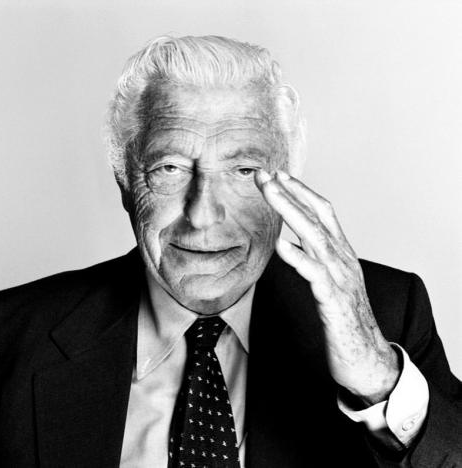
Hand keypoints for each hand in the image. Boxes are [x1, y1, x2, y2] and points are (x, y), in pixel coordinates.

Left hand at [255, 169, 399, 405]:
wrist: (367, 357)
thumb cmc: (346, 317)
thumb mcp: (333, 280)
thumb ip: (318, 259)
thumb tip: (293, 242)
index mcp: (341, 253)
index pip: (322, 212)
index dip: (301, 191)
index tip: (279, 176)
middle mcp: (342, 259)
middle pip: (315, 216)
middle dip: (289, 192)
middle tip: (265, 174)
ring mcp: (340, 278)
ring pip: (314, 236)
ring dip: (290, 210)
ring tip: (269, 191)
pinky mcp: (334, 301)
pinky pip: (315, 276)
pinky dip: (298, 258)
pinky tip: (281, 245)